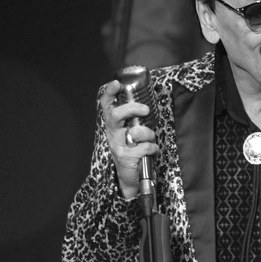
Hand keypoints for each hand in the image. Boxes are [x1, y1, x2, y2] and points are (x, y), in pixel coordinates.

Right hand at [100, 80, 157, 198]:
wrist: (131, 176)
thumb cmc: (133, 150)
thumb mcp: (131, 133)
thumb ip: (135, 120)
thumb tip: (147, 104)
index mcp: (113, 126)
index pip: (106, 106)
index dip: (110, 94)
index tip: (116, 84)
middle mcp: (112, 134)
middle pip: (116, 115)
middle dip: (132, 109)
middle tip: (145, 110)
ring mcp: (118, 146)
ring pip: (135, 131)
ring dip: (149, 133)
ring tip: (151, 138)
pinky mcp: (127, 158)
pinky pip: (145, 147)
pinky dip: (153, 148)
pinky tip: (153, 151)